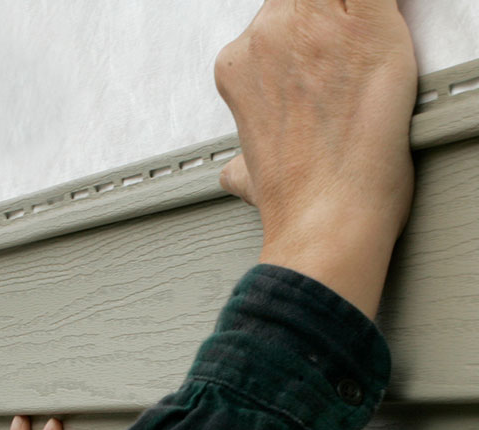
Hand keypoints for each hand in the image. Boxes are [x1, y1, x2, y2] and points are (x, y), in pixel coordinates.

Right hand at [214, 0, 417, 316]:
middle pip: (303, 0)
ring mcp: (310, 26)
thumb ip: (240, 158)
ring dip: (358, 19)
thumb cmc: (299, 203)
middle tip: (348, 66)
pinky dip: (383, 14)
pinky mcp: (364, 20)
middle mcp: (264, 38)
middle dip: (328, 25)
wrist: (328, 219)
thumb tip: (236, 169)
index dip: (304, 40)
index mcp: (236, 67)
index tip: (322, 63)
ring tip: (365, 68)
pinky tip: (383, 46)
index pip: (275, 21)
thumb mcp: (248, 178)